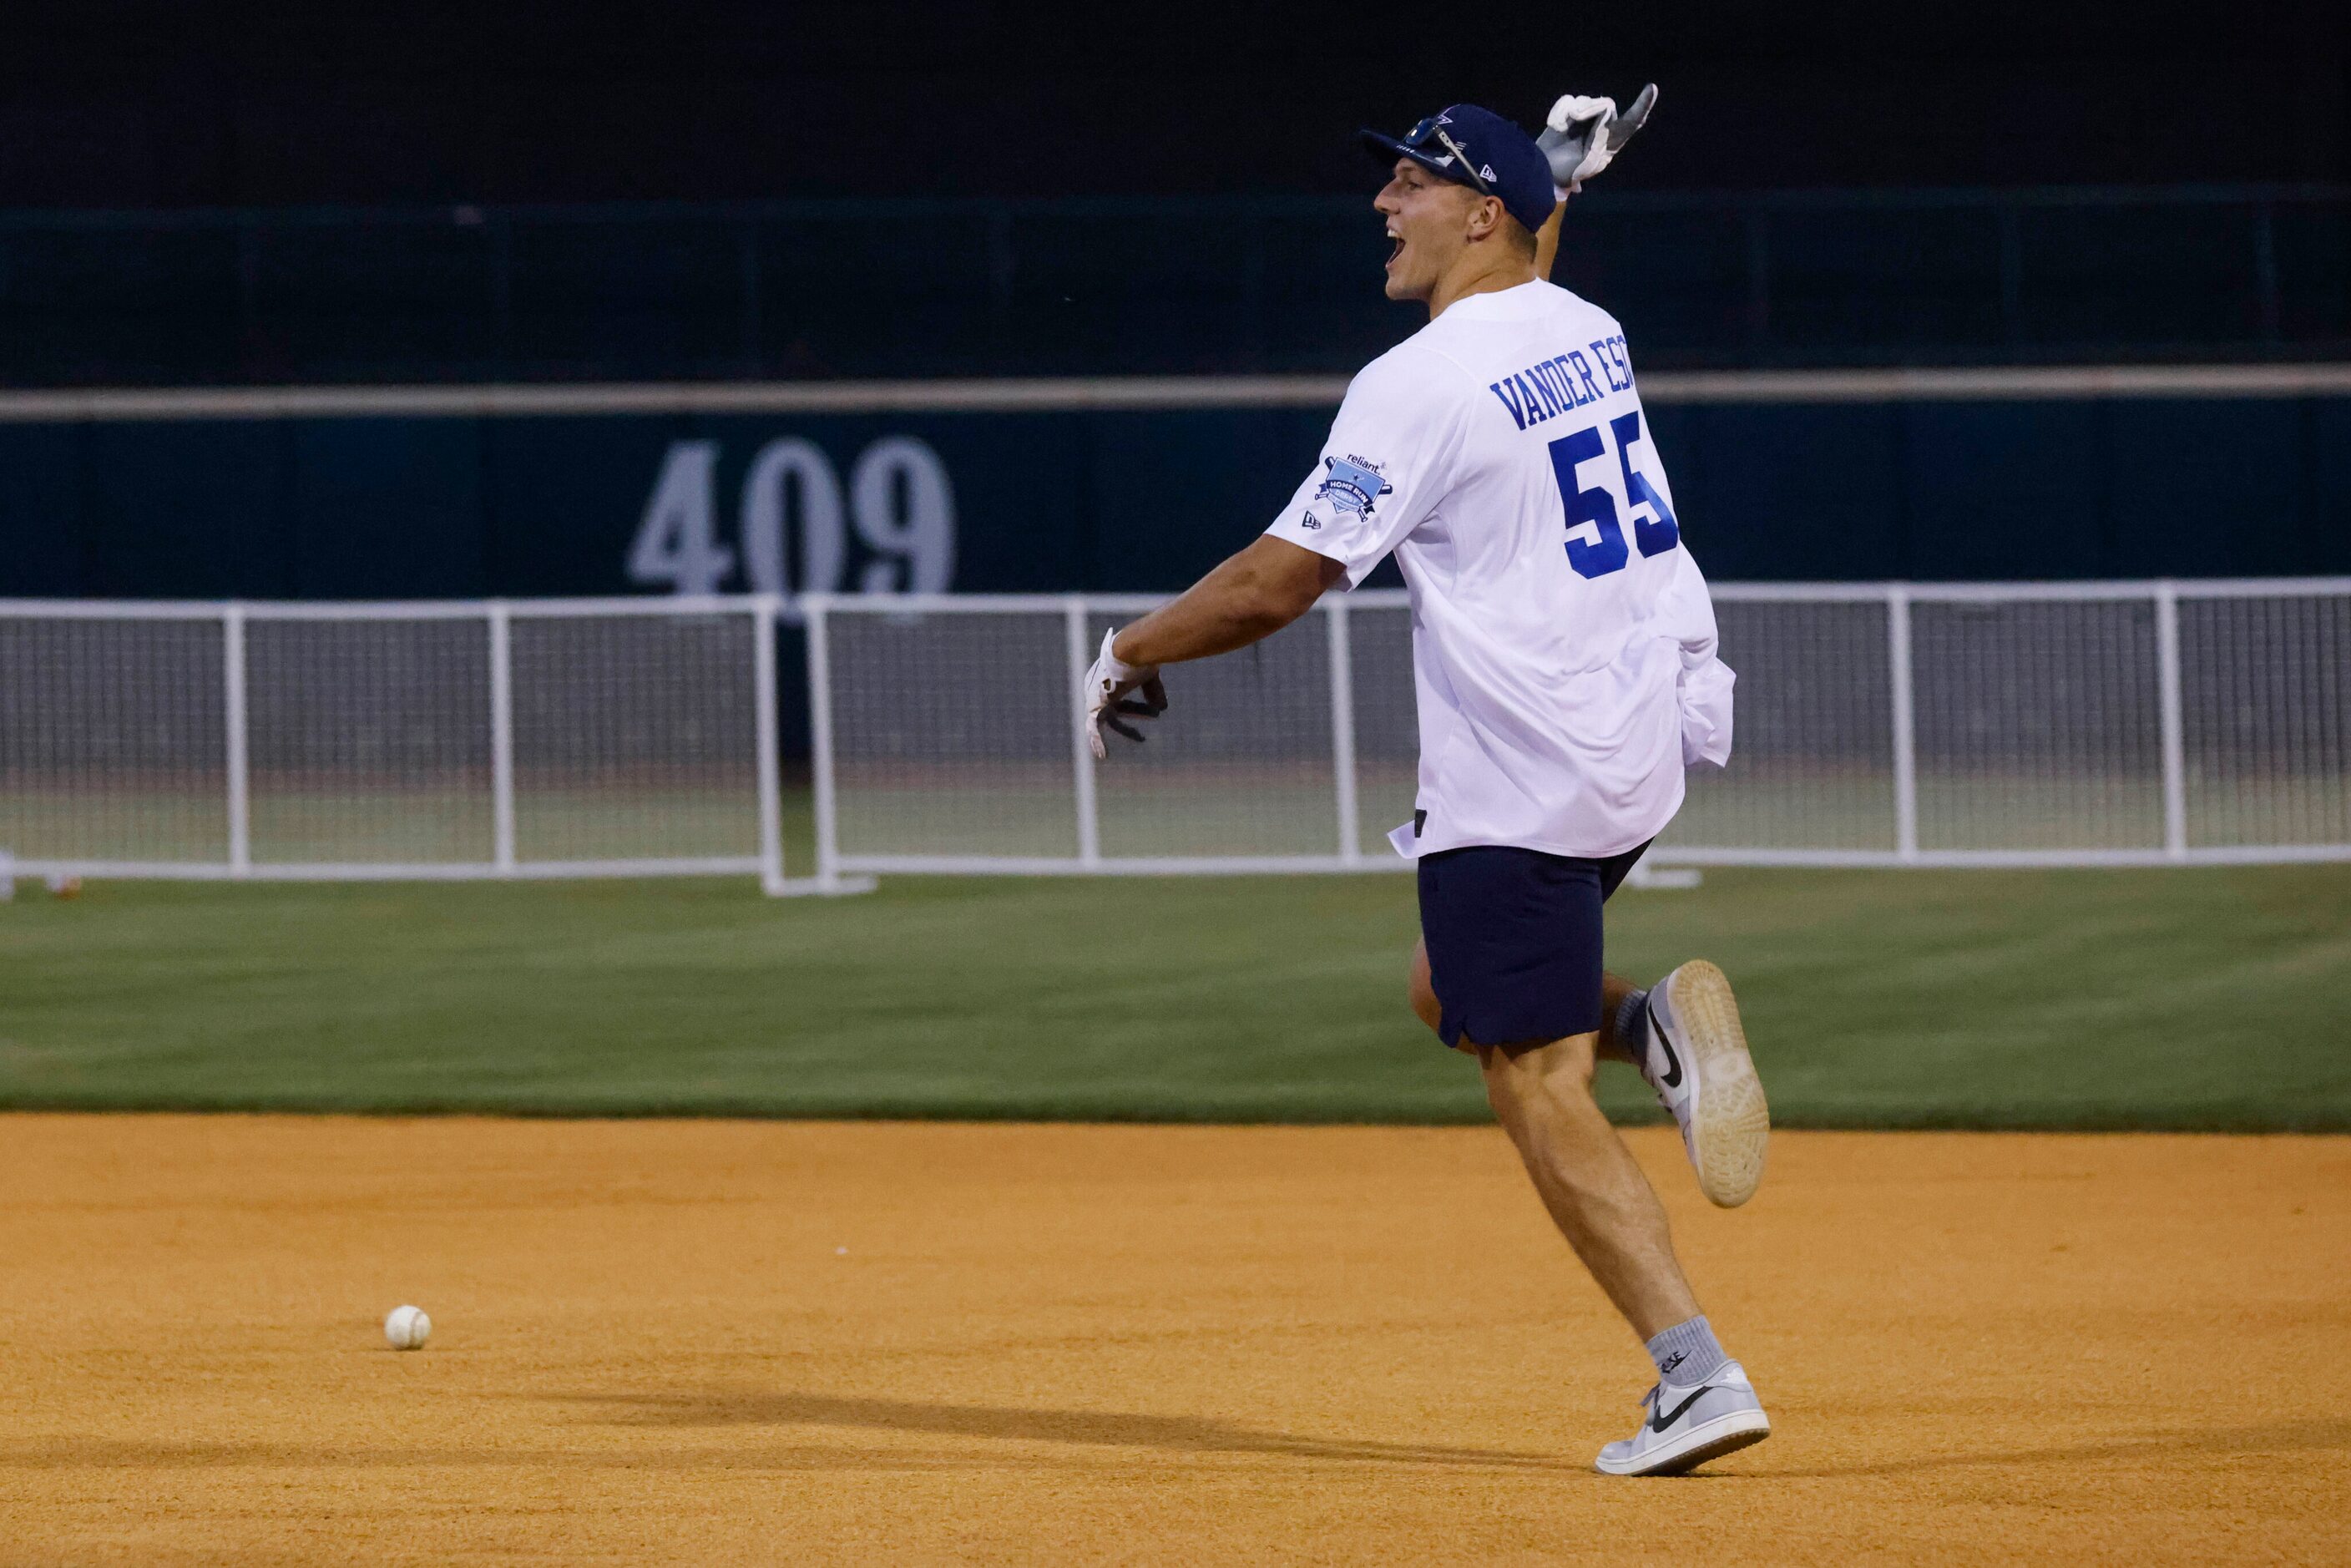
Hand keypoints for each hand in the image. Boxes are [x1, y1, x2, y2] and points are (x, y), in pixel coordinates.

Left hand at [1083, 627, 1167, 759]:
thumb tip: (1162, 708)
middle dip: (1135, 715)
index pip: (1121, 697)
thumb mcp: (1148, 677)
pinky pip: (1095, 729)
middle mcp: (1097, 687)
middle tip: (1145, 730)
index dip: (1137, 708)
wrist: (1128, 653)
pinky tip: (1103, 756)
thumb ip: (1153, 691)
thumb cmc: (1138, 659)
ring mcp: (1095, 697)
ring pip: (1109, 719)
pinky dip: (1099, 742)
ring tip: (1136, 741)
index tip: (1154, 714)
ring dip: (1125, 730)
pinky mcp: (1096, 706)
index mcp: (1106, 676)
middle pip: (1117, 708)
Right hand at [1537, 83, 1657, 197]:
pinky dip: (1560, 111)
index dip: (1642, 105)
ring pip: (1587, 100)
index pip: (1632, 121)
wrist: (1542, 170)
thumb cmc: (1568, 172)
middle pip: (1606, 104)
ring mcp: (1586, 117)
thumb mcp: (1589, 163)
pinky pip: (1569, 100)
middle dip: (1590, 109)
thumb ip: (1599, 138)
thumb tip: (1597, 111)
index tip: (1652, 88)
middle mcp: (1602, 126)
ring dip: (1575, 111)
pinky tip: (1556, 126)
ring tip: (1563, 129)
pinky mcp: (1569, 112)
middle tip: (1575, 119)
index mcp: (1612, 141)